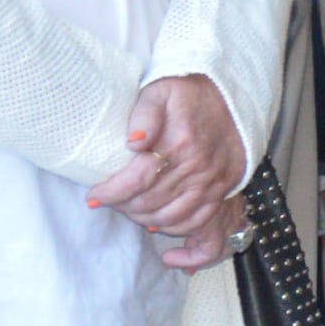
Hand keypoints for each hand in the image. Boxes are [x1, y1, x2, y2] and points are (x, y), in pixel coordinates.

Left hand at [90, 73, 248, 268]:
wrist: (231, 99)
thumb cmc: (189, 95)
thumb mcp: (160, 92)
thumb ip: (143, 114)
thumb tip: (133, 143)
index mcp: (180, 144)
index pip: (137, 180)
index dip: (111, 192)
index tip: (93, 196)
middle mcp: (197, 168)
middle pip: (151, 203)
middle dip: (123, 207)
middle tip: (108, 202)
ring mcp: (212, 184)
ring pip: (172, 218)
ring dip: (144, 220)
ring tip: (128, 212)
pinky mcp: (222, 192)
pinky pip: (199, 224)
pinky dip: (177, 233)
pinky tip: (159, 228)